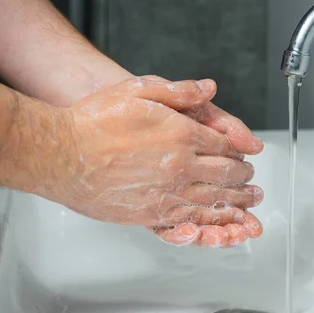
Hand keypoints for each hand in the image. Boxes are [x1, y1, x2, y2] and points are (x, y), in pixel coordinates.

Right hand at [49, 76, 263, 247]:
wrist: (60, 154)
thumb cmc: (94, 121)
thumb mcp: (139, 90)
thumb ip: (179, 91)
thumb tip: (208, 88)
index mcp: (182, 135)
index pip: (224, 147)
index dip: (239, 153)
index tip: (245, 156)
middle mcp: (180, 167)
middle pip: (226, 176)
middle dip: (244, 180)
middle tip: (253, 185)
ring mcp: (166, 193)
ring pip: (213, 202)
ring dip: (235, 204)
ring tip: (248, 207)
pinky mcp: (149, 214)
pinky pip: (189, 221)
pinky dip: (210, 223)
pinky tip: (218, 223)